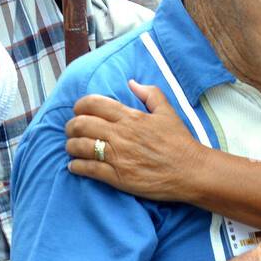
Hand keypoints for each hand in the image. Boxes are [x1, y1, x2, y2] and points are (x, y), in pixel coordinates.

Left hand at [65, 80, 203, 198]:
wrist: (190, 171)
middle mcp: (120, 135)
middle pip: (80, 124)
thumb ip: (150, 93)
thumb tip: (132, 83)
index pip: (93, 104)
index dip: (80, 105)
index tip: (79, 110)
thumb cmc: (179, 141)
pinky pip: (87, 169)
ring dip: (70, 146)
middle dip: (71, 126)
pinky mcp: (117, 177)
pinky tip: (75, 166)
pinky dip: (76, 166)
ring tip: (71, 147)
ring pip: (79, 147)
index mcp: (130, 117)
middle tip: (72, 130)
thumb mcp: (167, 111)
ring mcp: (117, 157)